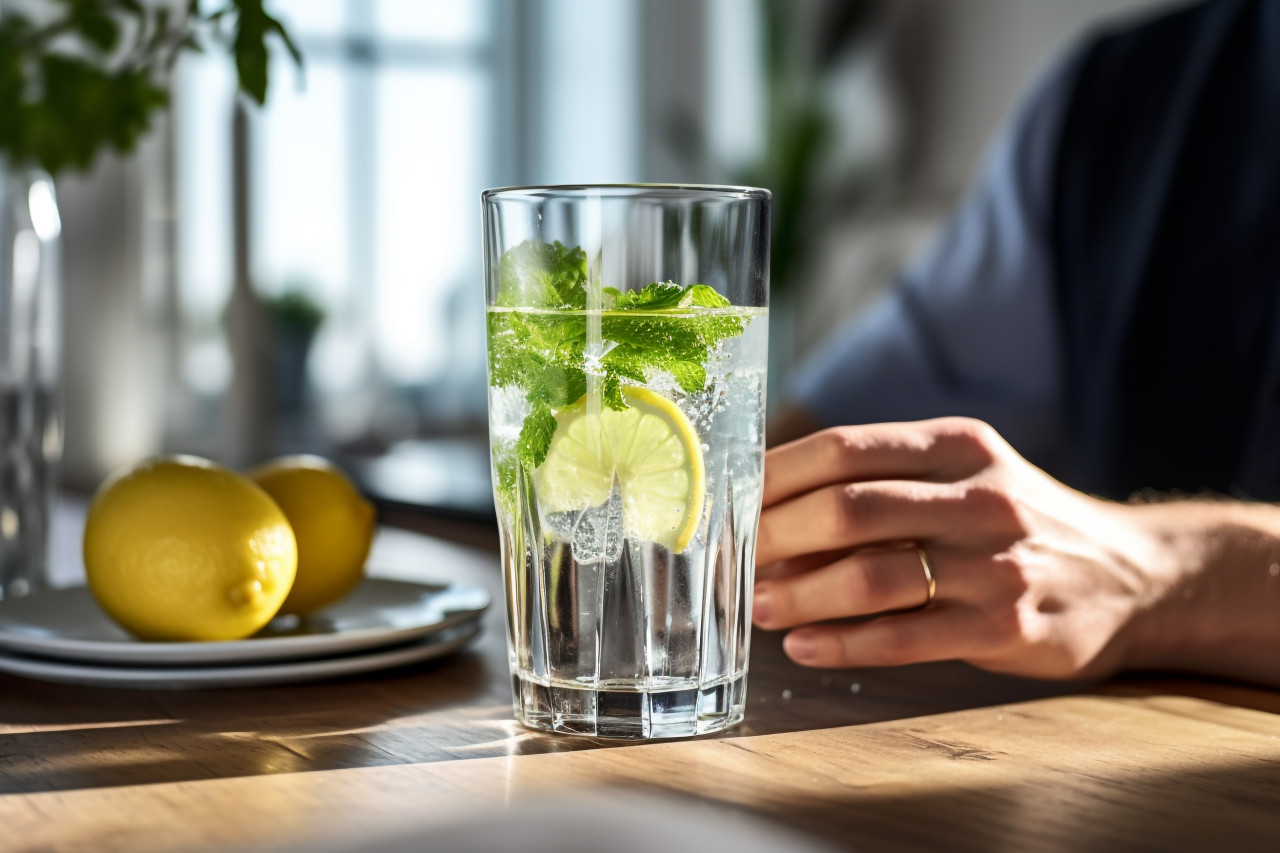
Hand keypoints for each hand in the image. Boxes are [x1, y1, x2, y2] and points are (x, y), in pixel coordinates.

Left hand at [753, 418, 1175, 679]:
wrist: (1130, 575)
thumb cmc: (1013, 521)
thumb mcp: (961, 476)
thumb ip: (879, 487)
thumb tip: (769, 519)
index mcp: (957, 445)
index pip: (843, 449)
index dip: (773, 477)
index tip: (728, 501)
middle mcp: (979, 496)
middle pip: (849, 510)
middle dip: (775, 537)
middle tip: (734, 560)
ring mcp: (995, 564)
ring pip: (872, 577)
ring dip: (800, 595)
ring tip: (758, 606)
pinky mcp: (1004, 626)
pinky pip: (905, 638)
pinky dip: (844, 644)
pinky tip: (805, 645)